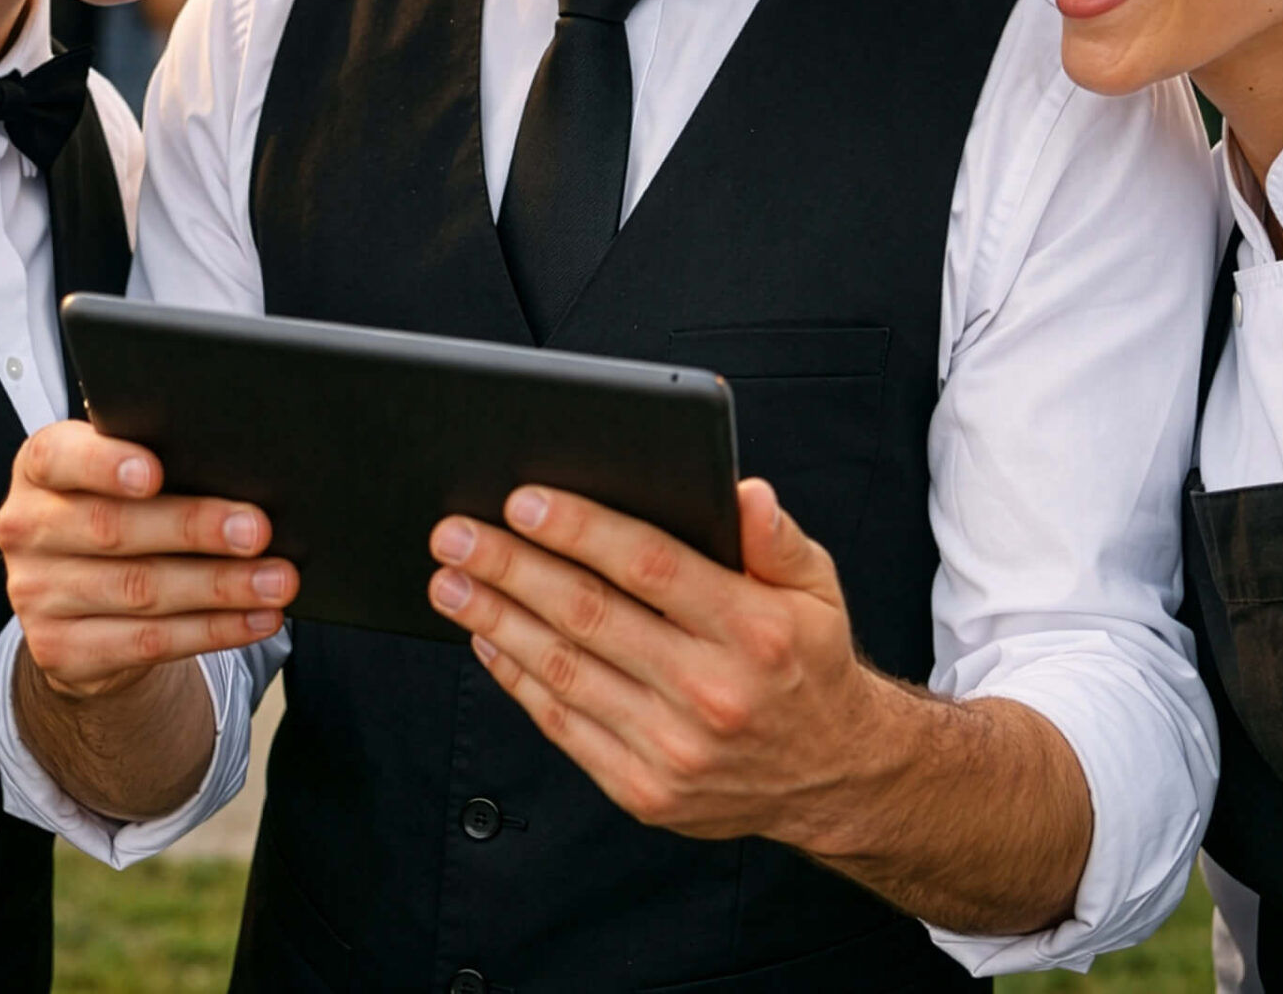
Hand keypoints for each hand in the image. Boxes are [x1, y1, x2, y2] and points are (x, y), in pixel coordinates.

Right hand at [0, 420, 294, 699]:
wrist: (76, 604)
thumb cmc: (116, 516)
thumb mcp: (117, 480)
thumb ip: (158, 465)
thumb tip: (240, 475)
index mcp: (39, 468)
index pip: (59, 457)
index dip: (105, 464)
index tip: (156, 472)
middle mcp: (26, 528)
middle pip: (113, 528)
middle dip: (193, 529)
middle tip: (257, 531)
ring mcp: (35, 594)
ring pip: (139, 590)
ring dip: (220, 587)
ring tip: (276, 581)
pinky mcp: (58, 650)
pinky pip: (146, 642)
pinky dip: (213, 630)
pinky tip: (256, 618)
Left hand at [426, 478, 900, 850]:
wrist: (834, 777)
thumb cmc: (808, 662)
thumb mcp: (816, 589)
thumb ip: (774, 538)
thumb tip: (742, 491)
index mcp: (754, 631)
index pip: (651, 567)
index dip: (580, 530)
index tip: (521, 500)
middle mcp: (712, 692)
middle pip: (588, 616)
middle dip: (510, 568)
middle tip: (454, 533)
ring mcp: (675, 748)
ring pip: (563, 671)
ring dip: (494, 620)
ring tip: (448, 581)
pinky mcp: (645, 790)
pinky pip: (563, 725)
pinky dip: (516, 679)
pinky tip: (485, 638)